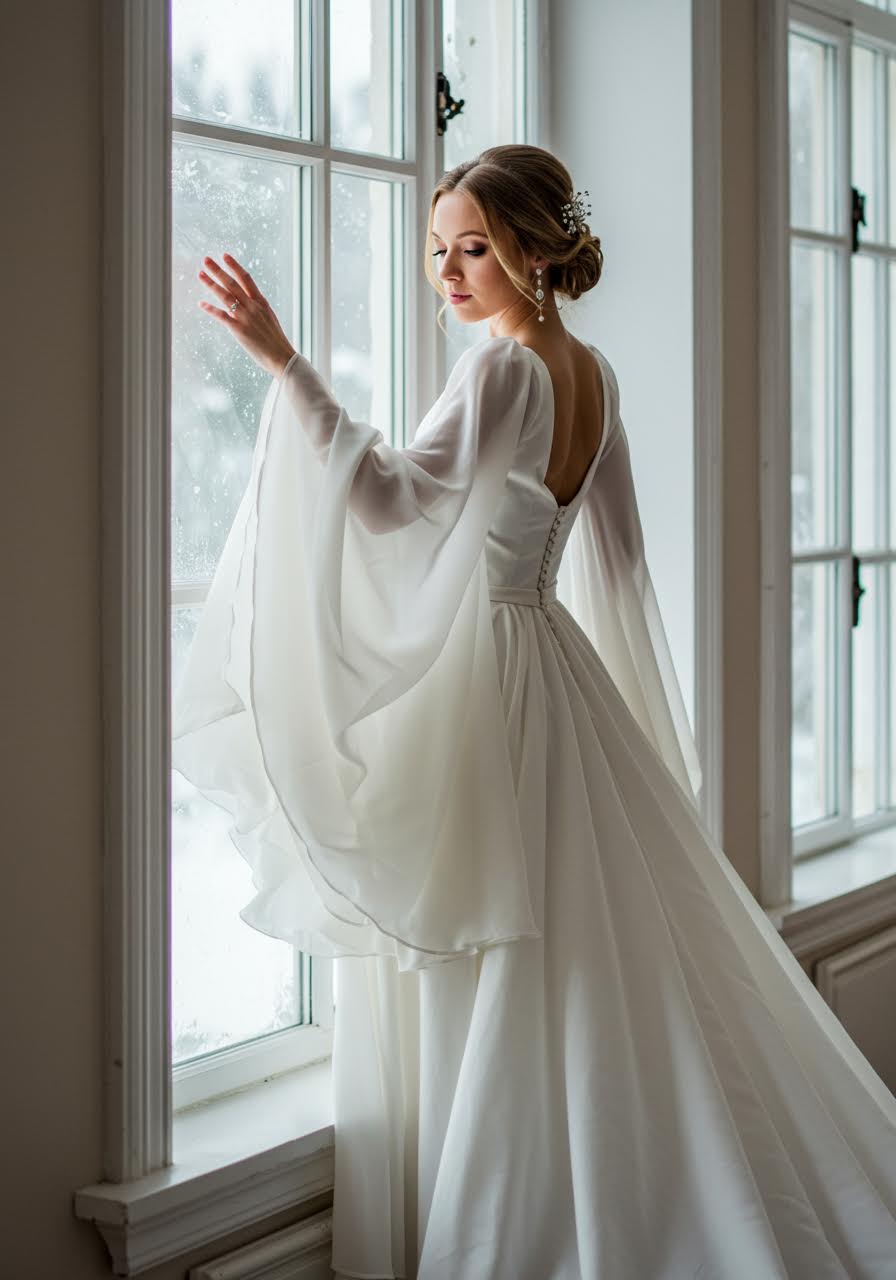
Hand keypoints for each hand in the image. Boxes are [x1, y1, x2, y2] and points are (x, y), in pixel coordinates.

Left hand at [197, 253, 295, 377]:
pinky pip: (221, 316)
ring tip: (200, 274)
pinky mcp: (239, 329)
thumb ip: (256, 309)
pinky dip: (210, 309)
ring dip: (211, 284)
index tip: (225, 256)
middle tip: (206, 260)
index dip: (234, 266)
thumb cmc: (275, 341)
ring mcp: (246, 317)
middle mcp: (253, 306)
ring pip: (225, 295)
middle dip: (218, 270)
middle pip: (232, 283)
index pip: (246, 278)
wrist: (281, 357)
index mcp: (261, 302)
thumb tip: (244, 304)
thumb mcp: (269, 319)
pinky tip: (201, 304)